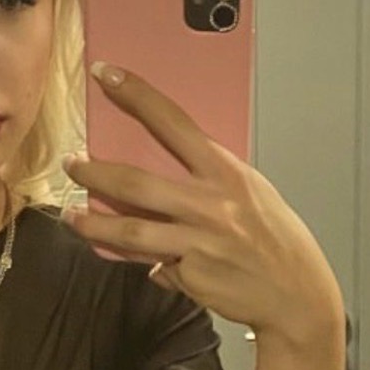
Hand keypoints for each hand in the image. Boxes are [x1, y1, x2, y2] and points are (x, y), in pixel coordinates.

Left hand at [61, 62, 343, 337]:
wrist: (297, 295)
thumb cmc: (276, 239)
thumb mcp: (251, 194)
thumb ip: (209, 181)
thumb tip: (167, 174)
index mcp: (226, 172)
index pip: (173, 123)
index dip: (136, 95)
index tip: (105, 73)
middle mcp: (211, 203)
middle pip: (136, 181)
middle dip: (95, 170)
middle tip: (71, 162)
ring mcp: (198, 241)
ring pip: (130, 230)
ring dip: (93, 223)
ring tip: (72, 215)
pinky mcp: (190, 274)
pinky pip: (151, 263)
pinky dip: (137, 260)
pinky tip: (125, 256)